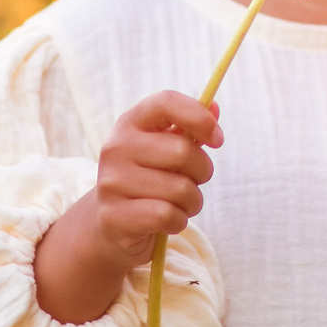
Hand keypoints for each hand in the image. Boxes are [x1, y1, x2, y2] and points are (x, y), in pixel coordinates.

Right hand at [35, 90, 220, 322]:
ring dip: (193, 202)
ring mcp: (112, 182)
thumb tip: (215, 107)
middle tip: (195, 181)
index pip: (166, 102)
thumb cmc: (147, 179)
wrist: (109, 223)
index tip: (217, 139)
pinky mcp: (115, 216)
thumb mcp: (165, 149)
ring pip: (180, 189)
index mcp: (130, 123)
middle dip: (202, 171)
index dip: (199, 117)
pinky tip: (169, 221)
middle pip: (183, 151)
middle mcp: (116, 148)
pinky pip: (168, 215)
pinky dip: (179, 221)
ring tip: (181, 204)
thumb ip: (189, 128)